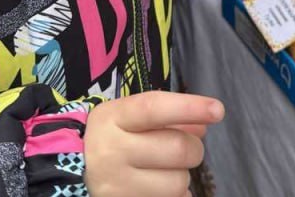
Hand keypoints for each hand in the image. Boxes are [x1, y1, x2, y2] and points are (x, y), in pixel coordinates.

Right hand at [83, 91, 223, 196]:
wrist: (76, 173)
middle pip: (177, 148)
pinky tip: (158, 188)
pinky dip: (175, 196)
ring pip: (178, 182)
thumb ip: (169, 115)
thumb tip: (204, 122)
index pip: (154, 109)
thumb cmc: (115, 138)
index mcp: (112, 119)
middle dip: (193, 148)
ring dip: (181, 176)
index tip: (218, 110)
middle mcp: (111, 152)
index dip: (189, 107)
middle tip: (186, 148)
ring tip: (164, 171)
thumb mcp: (131, 117)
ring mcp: (116, 187)